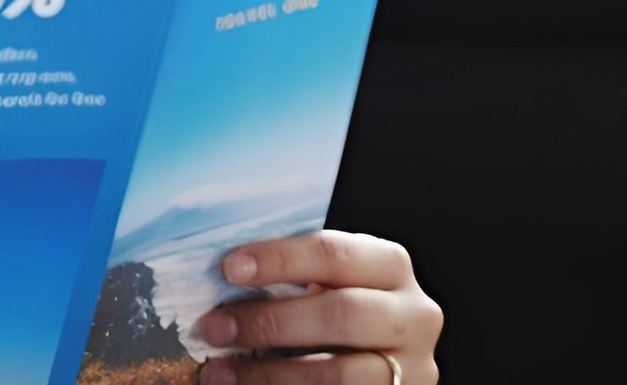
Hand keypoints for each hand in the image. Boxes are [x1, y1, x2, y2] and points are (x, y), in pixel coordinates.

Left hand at [194, 230, 441, 384]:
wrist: (376, 357)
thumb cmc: (337, 306)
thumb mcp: (326, 281)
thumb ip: (290, 276)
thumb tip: (217, 275)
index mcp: (389, 264)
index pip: (333, 253)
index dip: (279, 260)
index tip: (229, 269)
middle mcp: (413, 315)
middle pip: (340, 315)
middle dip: (269, 322)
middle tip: (213, 327)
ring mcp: (411, 367)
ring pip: (338, 374)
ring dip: (269, 374)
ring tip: (218, 372)